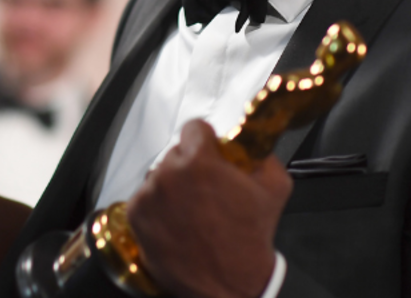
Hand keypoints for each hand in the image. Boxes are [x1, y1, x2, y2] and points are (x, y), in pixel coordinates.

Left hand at [126, 119, 292, 297]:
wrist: (229, 284)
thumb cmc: (249, 240)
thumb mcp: (274, 188)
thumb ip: (262, 157)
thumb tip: (251, 147)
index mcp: (199, 160)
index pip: (194, 128)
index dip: (207, 140)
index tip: (211, 153)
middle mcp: (169, 173)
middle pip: (177, 153)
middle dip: (191, 166)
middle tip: (206, 189)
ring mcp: (149, 194)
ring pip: (160, 175)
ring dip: (173, 186)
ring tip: (192, 210)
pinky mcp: (136, 215)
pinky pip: (146, 197)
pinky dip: (158, 206)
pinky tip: (178, 221)